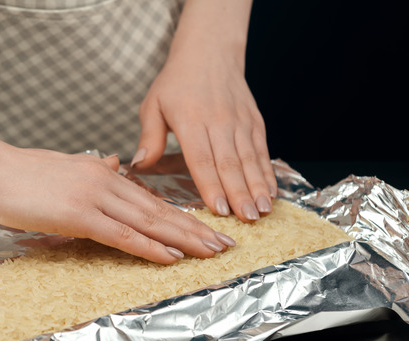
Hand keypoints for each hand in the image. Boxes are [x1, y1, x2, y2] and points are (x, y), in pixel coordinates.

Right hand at [0, 140, 235, 263]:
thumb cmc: (19, 172)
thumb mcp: (64, 165)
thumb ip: (93, 169)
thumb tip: (115, 165)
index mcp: (102, 172)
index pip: (150, 198)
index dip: (180, 214)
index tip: (204, 226)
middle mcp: (105, 181)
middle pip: (159, 209)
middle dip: (195, 228)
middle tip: (225, 243)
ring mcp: (94, 197)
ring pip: (149, 221)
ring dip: (184, 238)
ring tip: (212, 251)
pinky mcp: (78, 214)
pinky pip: (122, 234)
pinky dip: (150, 246)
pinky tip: (171, 256)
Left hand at [132, 55, 275, 222]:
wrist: (209, 52)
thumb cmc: (175, 83)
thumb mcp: (153, 104)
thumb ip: (149, 137)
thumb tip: (138, 166)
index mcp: (191, 120)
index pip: (202, 158)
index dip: (211, 186)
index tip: (219, 210)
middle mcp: (218, 121)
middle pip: (230, 163)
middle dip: (239, 194)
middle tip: (245, 220)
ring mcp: (240, 121)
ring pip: (250, 159)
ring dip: (257, 187)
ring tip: (261, 212)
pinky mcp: (254, 122)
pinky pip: (261, 151)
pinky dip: (267, 173)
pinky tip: (270, 194)